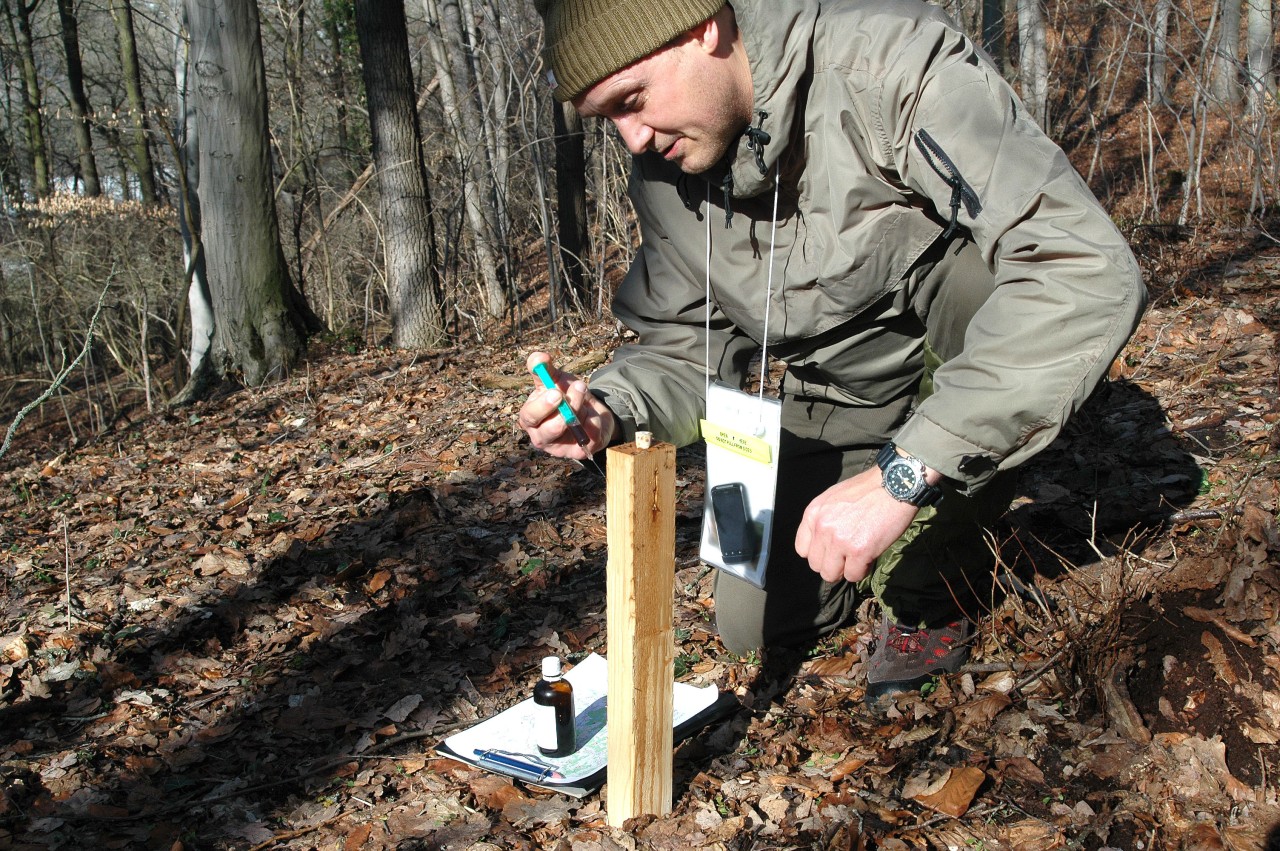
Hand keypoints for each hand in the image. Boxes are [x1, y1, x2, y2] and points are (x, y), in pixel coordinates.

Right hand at [517, 352, 616, 459]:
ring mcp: (560, 448)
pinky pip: (590, 436)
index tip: (556, 391)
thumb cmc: (565, 395)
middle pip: (548, 431)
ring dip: (582, 408)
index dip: (542, 406)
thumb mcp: (554, 378)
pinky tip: (592, 414)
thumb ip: (543, 368)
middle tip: (579, 386)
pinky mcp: (579, 452)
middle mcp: (541, 437)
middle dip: (566, 409)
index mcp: (531, 419)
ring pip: (572, 430)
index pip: (529, 417)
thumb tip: (538, 357)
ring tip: (584, 395)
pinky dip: (594, 419)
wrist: (590, 410)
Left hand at [794, 467, 922, 583]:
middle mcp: (821, 528)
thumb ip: (824, 518)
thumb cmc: (868, 489)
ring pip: (831, 574)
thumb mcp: (833, 498)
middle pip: (816, 565)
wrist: (894, 485)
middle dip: (832, 564)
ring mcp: (839, 540)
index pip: (802, 550)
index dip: (819, 553)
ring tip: (858, 558)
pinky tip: (870, 557)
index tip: (831, 550)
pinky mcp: (859, 551)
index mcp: (813, 514)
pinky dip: (862, 570)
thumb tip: (824, 542)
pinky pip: (853, 575)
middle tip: (848, 556)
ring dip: (845, 570)